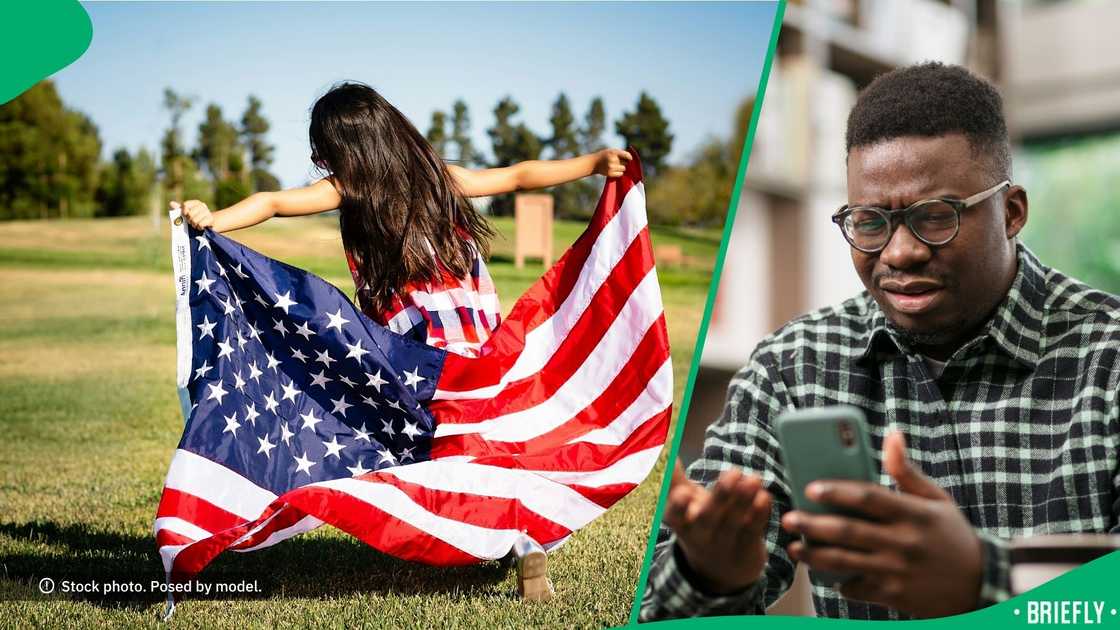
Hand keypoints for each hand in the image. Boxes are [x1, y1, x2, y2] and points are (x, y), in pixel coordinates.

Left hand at [178, 199, 213, 229]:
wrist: (209, 225)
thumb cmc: (196, 218)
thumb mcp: (187, 213)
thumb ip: (179, 208)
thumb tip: (171, 203)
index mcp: (196, 203)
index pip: (186, 205)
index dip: (184, 212)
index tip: (185, 215)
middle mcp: (202, 206)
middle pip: (190, 213)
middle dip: (189, 220)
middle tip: (191, 222)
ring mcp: (207, 212)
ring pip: (195, 220)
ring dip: (194, 225)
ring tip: (196, 225)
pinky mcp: (211, 219)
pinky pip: (201, 224)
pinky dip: (199, 227)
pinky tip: (201, 227)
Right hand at [593, 148, 632, 177]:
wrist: (594, 163)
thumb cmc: (605, 156)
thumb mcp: (611, 151)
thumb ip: (620, 153)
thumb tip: (631, 159)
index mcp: (613, 152)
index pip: (627, 155)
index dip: (630, 158)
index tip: (630, 159)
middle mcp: (612, 159)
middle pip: (626, 162)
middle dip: (624, 162)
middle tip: (618, 162)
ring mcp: (611, 167)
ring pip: (624, 168)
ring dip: (621, 168)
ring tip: (615, 166)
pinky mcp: (610, 173)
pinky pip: (620, 174)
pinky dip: (619, 173)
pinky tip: (614, 170)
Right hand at [663, 460, 772, 594]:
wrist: (719, 573)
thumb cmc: (698, 524)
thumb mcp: (682, 506)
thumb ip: (673, 478)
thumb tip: (660, 447)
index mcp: (680, 521)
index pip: (675, 514)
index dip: (678, 504)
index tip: (682, 493)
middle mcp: (700, 534)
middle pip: (709, 516)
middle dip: (721, 495)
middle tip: (733, 473)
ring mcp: (724, 544)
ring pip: (735, 521)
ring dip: (745, 499)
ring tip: (753, 479)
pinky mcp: (747, 549)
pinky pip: (753, 531)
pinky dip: (760, 514)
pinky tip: (764, 496)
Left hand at [781, 431, 982, 617]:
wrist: (982, 585)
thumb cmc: (952, 535)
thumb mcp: (937, 499)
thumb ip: (907, 471)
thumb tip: (891, 435)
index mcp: (913, 513)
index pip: (869, 497)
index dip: (838, 491)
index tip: (811, 487)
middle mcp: (904, 542)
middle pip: (849, 531)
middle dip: (813, 524)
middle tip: (789, 517)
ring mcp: (898, 571)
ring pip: (846, 562)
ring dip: (815, 555)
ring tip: (794, 547)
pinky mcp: (894, 595)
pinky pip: (858, 588)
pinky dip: (839, 582)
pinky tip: (824, 573)